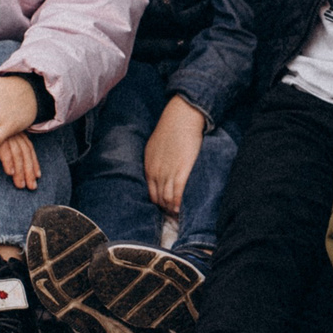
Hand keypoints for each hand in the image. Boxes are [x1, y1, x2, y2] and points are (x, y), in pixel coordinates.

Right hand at [0, 132, 39, 189]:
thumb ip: (6, 145)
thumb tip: (13, 162)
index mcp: (15, 131)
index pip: (28, 148)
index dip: (34, 162)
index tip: (37, 176)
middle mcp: (12, 131)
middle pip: (25, 152)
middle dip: (29, 171)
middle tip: (31, 187)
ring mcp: (4, 133)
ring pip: (18, 154)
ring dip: (20, 171)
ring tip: (20, 185)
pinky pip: (5, 150)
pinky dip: (8, 162)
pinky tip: (9, 173)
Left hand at [143, 98, 207, 215]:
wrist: (180, 118)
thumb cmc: (170, 130)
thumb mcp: (154, 147)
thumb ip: (155, 161)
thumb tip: (159, 170)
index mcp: (149, 168)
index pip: (151, 193)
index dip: (159, 203)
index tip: (166, 207)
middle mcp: (156, 173)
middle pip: (159, 199)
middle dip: (166, 209)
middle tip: (175, 214)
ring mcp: (168, 173)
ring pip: (168, 199)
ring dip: (173, 209)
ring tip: (180, 214)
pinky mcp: (182, 172)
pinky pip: (178, 194)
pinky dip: (180, 204)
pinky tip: (184, 208)